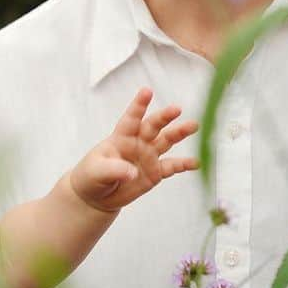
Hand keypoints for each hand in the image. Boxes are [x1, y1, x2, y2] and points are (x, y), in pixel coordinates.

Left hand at [69, 87, 197, 211]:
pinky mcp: (155, 172)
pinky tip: (196, 162)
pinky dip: (184, 164)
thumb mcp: (96, 172)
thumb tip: (133, 172)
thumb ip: (113, 170)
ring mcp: (148, 156)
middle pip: (153, 126)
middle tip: (177, 109)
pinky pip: (172, 166)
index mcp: (120, 138)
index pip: (131, 118)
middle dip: (164, 117)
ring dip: (179, 133)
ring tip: (193, 125)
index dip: (138, 105)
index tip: (147, 91)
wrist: (96, 196)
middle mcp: (137, 143)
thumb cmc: (91, 176)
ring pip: (166, 141)